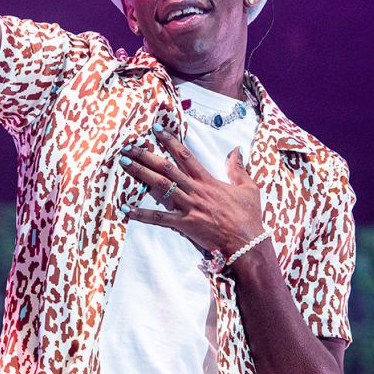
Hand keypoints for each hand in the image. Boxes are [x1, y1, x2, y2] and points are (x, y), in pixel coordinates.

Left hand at [119, 125, 264, 255]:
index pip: (185, 156)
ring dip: (140, 173)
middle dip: (146, 155)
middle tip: (129, 145)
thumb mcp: (248, 188)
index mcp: (208, 180)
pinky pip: (159, 218)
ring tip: (124, 163)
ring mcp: (188, 207)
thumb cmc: (249, 216)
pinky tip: (126, 208)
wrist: (247, 243)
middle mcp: (195, 190)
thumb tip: (236, 150)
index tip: (157, 130)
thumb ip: (238, 169)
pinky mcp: (184, 224)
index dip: (170, 141)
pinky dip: (141, 214)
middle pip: (166, 168)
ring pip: (160, 186)